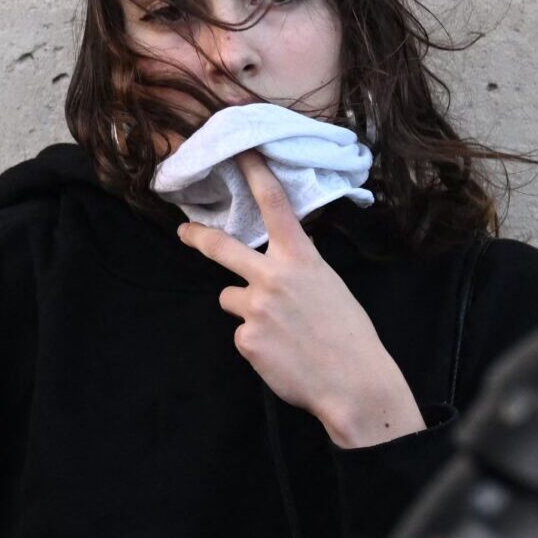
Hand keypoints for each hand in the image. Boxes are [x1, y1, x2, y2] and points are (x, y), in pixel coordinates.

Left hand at [178, 154, 425, 448]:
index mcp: (302, 259)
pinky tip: (281, 354)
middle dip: (199, 237)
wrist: (354, 383)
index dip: (255, 175)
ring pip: (230, 299)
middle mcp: (274, 277)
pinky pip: (241, 335)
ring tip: (280, 331)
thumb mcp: (330, 287)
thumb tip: (273, 275)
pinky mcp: (246, 340)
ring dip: (247, 311)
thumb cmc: (349, 336)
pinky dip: (257, 344)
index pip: (275, 206)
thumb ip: (298, 272)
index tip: (240, 153)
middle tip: (184, 231)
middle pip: (222, 248)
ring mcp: (255, 308)